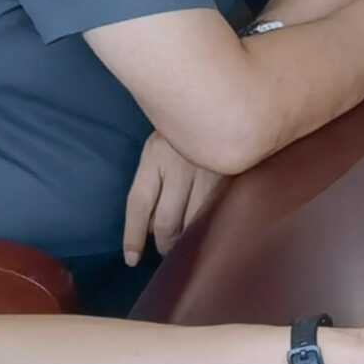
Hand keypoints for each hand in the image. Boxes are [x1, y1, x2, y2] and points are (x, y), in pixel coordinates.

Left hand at [119, 130, 234, 263]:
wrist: (224, 104)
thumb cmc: (184, 131)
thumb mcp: (159, 147)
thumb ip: (153, 180)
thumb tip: (150, 225)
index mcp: (155, 155)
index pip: (139, 204)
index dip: (133, 236)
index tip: (132, 259)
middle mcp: (179, 166)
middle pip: (165, 220)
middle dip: (164, 243)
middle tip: (166, 251)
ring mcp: (208, 171)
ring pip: (192, 221)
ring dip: (187, 239)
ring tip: (187, 246)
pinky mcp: (231, 175)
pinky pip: (217, 211)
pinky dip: (210, 226)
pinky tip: (209, 232)